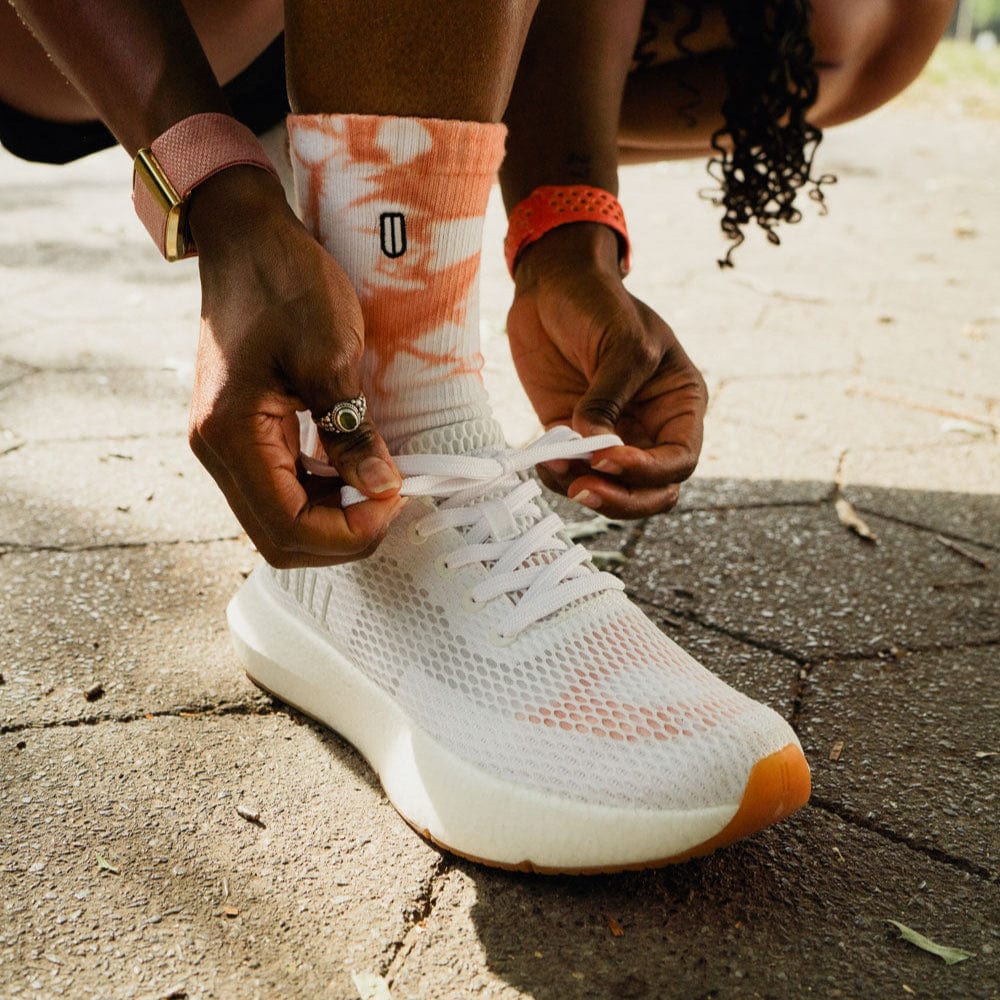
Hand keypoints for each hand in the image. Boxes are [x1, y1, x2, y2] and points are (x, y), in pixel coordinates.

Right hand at [186, 167, 403, 566]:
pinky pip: (280, 488)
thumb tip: (383, 490)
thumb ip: (353, 432)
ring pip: (279, 520)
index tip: (394, 499)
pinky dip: (320, 492)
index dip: (348, 531)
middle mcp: (217, 451)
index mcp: (232, 435)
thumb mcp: (331, 356)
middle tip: (390, 498)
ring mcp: (224, 445)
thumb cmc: (286, 283)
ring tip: (378, 484)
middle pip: (279, 538)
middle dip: (342, 534)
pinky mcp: (241, 434)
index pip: (287, 527)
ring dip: (333, 517)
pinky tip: (354, 468)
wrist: (248, 239)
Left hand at [506, 223, 706, 518]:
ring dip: (584, 489)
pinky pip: (570, 473)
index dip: (648, 472)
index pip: (679, 461)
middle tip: (583, 487)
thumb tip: (591, 448)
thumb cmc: (600, 302)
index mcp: (679, 405)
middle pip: (650, 491)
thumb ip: (609, 400)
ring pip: (610, 490)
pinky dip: (557, 476)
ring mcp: (610, 435)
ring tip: (555, 466)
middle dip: (620, 498)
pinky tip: (542, 460)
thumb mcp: (621, 343)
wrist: (551, 284)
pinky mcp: (570, 435)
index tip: (607, 458)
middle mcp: (649, 428)